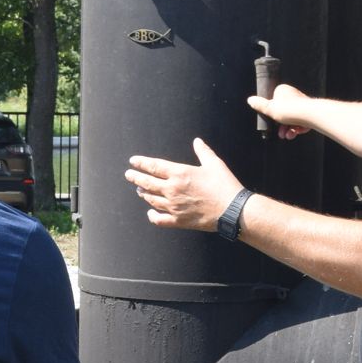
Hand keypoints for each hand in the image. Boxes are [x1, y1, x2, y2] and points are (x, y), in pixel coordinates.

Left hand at [125, 138, 243, 231]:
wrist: (232, 210)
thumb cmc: (224, 185)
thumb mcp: (214, 164)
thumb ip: (203, 151)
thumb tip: (197, 141)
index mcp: (180, 173)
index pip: (154, 166)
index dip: (141, 163)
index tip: (133, 161)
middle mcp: (172, 190)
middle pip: (147, 182)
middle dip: (136, 177)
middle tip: (129, 174)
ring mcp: (173, 206)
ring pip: (151, 199)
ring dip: (143, 194)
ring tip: (139, 190)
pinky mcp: (178, 220)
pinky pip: (159, 219)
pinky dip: (152, 216)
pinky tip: (150, 213)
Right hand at [250, 84, 310, 138]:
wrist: (310, 114)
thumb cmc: (289, 109)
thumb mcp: (269, 108)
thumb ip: (259, 105)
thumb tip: (250, 100)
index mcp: (284, 90)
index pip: (275, 100)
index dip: (272, 112)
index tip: (271, 120)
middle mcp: (294, 95)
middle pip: (284, 112)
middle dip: (281, 125)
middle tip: (280, 134)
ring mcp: (303, 104)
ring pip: (293, 119)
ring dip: (289, 129)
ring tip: (288, 136)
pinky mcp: (310, 113)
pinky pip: (302, 122)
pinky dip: (298, 129)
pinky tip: (295, 133)